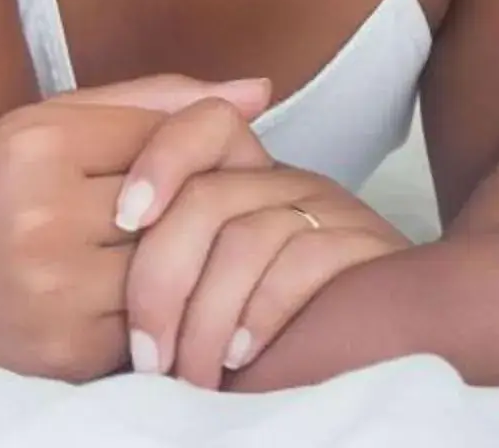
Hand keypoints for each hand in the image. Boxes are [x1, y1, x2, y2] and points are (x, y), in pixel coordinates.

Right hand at [0, 76, 270, 378]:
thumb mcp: (34, 126)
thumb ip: (146, 102)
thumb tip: (257, 90)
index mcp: (32, 144)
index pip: (166, 133)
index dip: (189, 147)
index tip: (191, 160)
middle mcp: (44, 218)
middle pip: (183, 202)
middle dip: (202, 204)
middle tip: (207, 207)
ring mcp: (57, 295)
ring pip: (178, 267)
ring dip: (186, 261)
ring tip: (174, 251)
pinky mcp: (68, 356)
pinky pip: (155, 324)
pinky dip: (158, 310)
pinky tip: (137, 297)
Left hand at [121, 164, 404, 387]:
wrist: (382, 342)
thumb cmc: (264, 324)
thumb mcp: (200, 280)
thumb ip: (160, 241)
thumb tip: (116, 216)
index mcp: (243, 171)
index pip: (201, 124)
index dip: (160, 160)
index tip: (123, 218)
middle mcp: (286, 179)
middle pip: (208, 197)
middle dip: (164, 280)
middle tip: (146, 352)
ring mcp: (330, 207)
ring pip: (247, 238)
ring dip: (206, 318)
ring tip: (188, 374)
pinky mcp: (365, 247)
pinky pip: (302, 264)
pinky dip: (260, 314)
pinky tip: (238, 357)